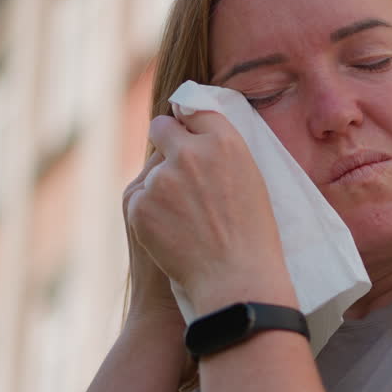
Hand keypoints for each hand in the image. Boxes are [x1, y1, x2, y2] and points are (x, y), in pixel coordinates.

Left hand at [126, 111, 294, 313]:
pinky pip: (140, 198)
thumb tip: (194, 140)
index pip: (197, 112)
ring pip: (151, 171)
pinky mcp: (138, 203)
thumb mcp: (251, 182)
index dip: (191, 123)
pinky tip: (173, 234)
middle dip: (165, 140)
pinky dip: (150, 214)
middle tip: (174, 165)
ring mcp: (160, 178)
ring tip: (187, 221)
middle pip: (162, 127)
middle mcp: (189, 152)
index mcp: (225, 142)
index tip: (188, 131)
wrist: (235, 280)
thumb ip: (221, 156)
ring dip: (161, 188)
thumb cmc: (253, 235)